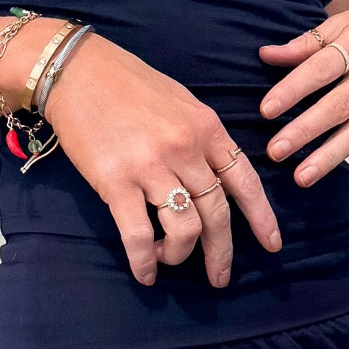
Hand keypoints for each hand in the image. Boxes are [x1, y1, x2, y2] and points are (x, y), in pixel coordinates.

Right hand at [43, 34, 281, 287]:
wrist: (77, 71)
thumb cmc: (128, 84)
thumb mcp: (181, 102)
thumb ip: (202, 138)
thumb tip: (215, 175)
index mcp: (207, 128)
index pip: (245, 181)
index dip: (261, 217)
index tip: (271, 244)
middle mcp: (185, 149)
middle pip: (217, 213)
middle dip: (221, 251)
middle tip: (220, 277)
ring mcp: (151, 166)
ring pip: (184, 228)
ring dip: (180, 255)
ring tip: (169, 260)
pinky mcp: (116, 181)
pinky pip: (138, 235)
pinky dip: (144, 261)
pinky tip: (145, 273)